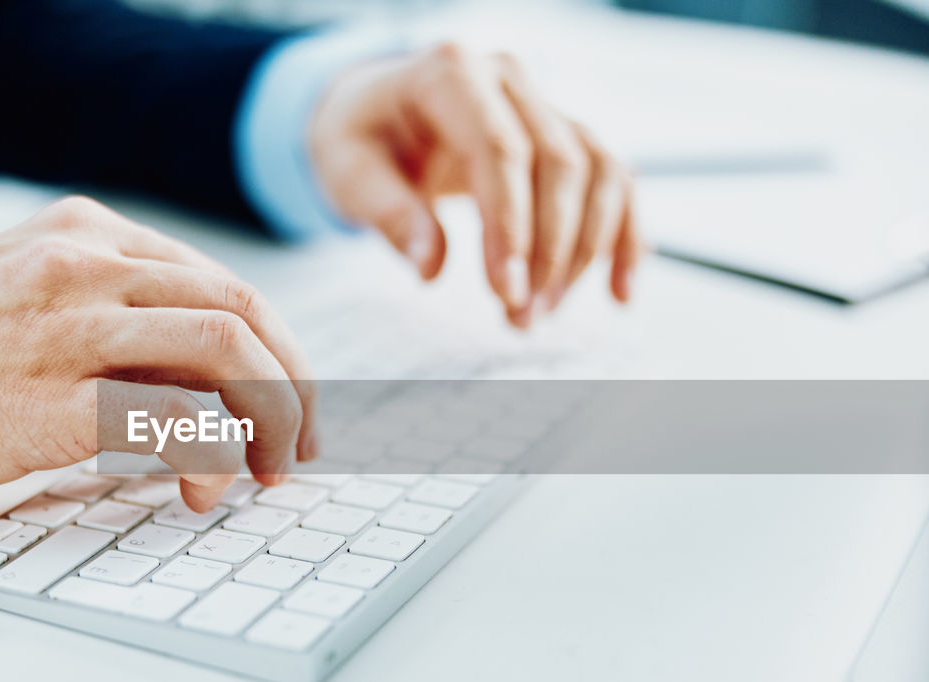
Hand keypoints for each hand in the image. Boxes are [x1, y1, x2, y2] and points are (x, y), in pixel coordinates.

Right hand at [0, 197, 316, 510]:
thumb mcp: (23, 294)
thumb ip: (110, 316)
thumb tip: (206, 387)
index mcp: (85, 233)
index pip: (223, 283)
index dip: (278, 351)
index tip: (287, 403)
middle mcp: (84, 264)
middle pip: (243, 312)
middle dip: (293, 386)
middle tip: (296, 446)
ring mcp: (66, 327)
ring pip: (225, 352)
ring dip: (269, 419)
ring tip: (262, 472)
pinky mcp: (47, 400)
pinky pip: (172, 419)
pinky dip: (212, 455)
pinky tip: (200, 486)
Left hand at [309, 43, 644, 327]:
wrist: (375, 109)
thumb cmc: (360, 138)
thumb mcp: (350, 172)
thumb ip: (389, 214)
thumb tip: (429, 266)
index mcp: (452, 74)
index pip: (502, 150)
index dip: (512, 226)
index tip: (505, 291)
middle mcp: (508, 77)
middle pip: (559, 162)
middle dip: (547, 250)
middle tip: (521, 315)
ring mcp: (543, 101)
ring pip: (597, 172)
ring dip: (583, 252)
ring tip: (542, 312)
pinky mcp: (564, 133)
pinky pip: (615, 179)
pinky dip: (624, 236)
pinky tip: (619, 291)